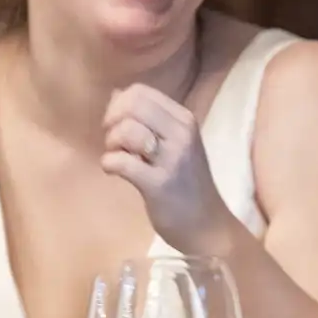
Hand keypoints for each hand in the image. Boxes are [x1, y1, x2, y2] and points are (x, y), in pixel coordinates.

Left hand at [101, 83, 236, 254]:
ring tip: (117, 157)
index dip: (119, 105)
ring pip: (126, 130)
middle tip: (114, 142)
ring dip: (111, 144)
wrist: (208, 225)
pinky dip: (109, 164)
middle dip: (112, 121)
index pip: (141, 92)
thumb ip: (148, 119)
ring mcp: (172, 159)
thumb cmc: (188, 184)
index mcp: (185, 119)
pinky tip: (114, 172)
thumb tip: (116, 94)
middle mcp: (182, 133)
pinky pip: (121, 162)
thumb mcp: (175, 143)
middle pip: (131, 105)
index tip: (118, 125)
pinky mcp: (158, 184)